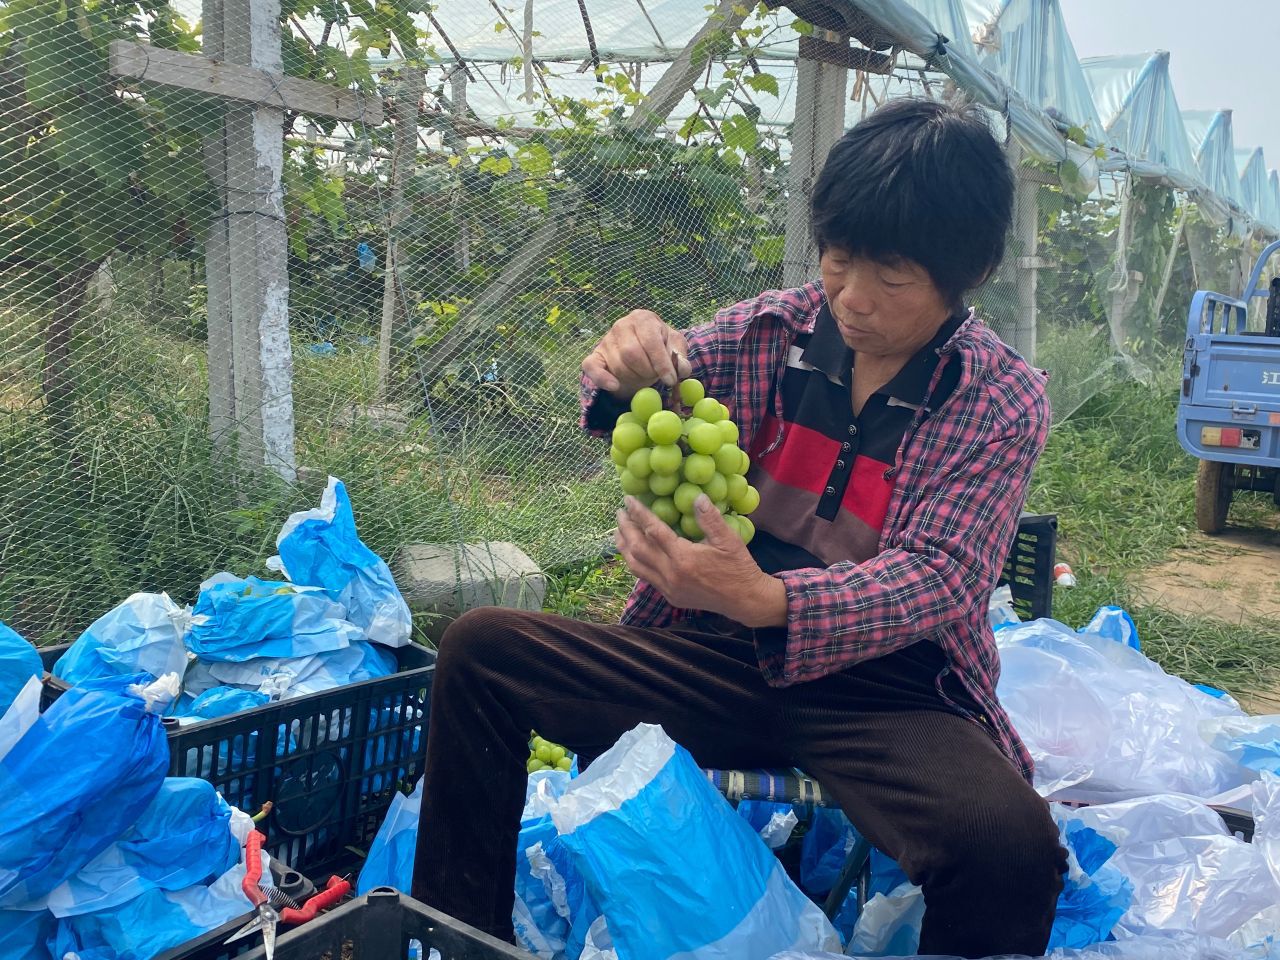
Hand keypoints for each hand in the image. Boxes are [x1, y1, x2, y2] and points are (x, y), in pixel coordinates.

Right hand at [582, 309, 692, 397]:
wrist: (642, 348)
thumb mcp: (676, 347)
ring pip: (618, 365)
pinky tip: (615, 386)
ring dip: (634, 377)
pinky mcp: (595, 355)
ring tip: (643, 375)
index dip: (661, 363)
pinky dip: (602, 379)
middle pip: (632, 354)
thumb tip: (681, 369)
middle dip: (647, 371)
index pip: (651, 341)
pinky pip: (592, 367)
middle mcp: (622, 325)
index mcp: (643, 318)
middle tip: (655, 377)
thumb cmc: (660, 345)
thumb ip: (681, 357)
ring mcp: (606, 340)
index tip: (670, 380)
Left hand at [614, 495, 786, 627]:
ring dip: (625, 547)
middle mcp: (671, 575)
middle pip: (638, 549)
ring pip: (636, 566)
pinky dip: (636, 563)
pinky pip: (646, 578)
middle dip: (626, 529)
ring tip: (618, 532)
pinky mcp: (671, 597)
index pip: (654, 531)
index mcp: (684, 558)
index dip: (639, 514)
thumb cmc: (739, 567)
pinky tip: (635, 553)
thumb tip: (696, 496)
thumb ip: (710, 519)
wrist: (745, 600)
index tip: (629, 500)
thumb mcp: (729, 540)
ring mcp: (669, 588)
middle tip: (620, 513)